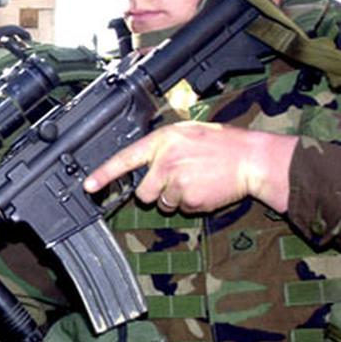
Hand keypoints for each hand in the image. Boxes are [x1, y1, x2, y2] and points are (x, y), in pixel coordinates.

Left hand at [83, 121, 297, 213]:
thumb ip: (162, 145)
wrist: (251, 159)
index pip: (125, 159)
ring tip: (196, 180)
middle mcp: (165, 162)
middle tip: (175, 179)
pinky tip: (205, 188)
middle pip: (142, 193)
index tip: (88, 186)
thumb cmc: (221, 144)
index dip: (104, 174)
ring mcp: (177, 183)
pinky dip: (190, 203)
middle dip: (154, 191)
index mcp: (162, 141)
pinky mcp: (190, 200)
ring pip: (162, 203)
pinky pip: (181, 209)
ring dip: (175, 197)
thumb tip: (143, 160)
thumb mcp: (186, 132)